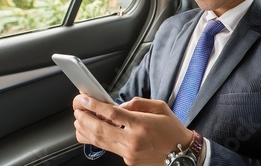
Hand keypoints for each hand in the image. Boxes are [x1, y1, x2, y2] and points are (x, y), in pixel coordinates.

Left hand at [73, 95, 192, 165]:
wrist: (182, 154)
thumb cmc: (172, 130)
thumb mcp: (160, 107)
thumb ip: (137, 103)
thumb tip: (119, 105)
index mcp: (141, 125)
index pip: (112, 114)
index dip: (95, 106)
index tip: (85, 100)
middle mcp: (133, 141)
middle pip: (99, 130)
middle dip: (84, 118)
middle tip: (78, 110)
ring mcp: (129, 153)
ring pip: (99, 142)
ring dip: (86, 130)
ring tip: (79, 120)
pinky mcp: (128, 161)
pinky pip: (109, 148)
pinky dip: (98, 139)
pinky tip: (93, 132)